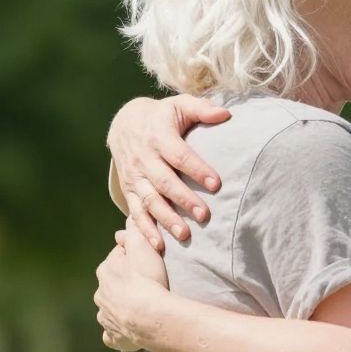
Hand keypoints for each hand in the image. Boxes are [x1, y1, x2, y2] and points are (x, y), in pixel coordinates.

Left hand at [94, 239, 165, 351]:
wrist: (151, 316)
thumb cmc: (148, 280)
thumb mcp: (142, 246)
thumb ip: (133, 232)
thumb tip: (124, 227)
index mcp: (105, 271)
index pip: (116, 261)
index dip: (131, 261)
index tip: (145, 265)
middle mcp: (101, 294)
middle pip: (112, 286)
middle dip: (124, 287)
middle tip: (146, 288)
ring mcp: (105, 316)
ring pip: (110, 310)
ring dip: (120, 310)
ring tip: (140, 311)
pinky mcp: (113, 337)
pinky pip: (112, 335)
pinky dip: (118, 333)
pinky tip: (129, 332)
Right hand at [108, 94, 231, 250]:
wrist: (123, 123)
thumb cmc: (161, 116)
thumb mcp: (178, 105)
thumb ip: (201, 109)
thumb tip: (227, 114)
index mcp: (159, 136)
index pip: (180, 155)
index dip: (198, 169)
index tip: (217, 184)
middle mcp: (144, 158)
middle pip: (165, 182)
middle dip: (184, 200)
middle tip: (204, 216)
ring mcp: (135, 176)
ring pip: (150, 200)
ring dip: (166, 219)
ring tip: (184, 235)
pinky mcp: (129, 190)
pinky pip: (136, 212)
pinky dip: (145, 230)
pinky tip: (159, 245)